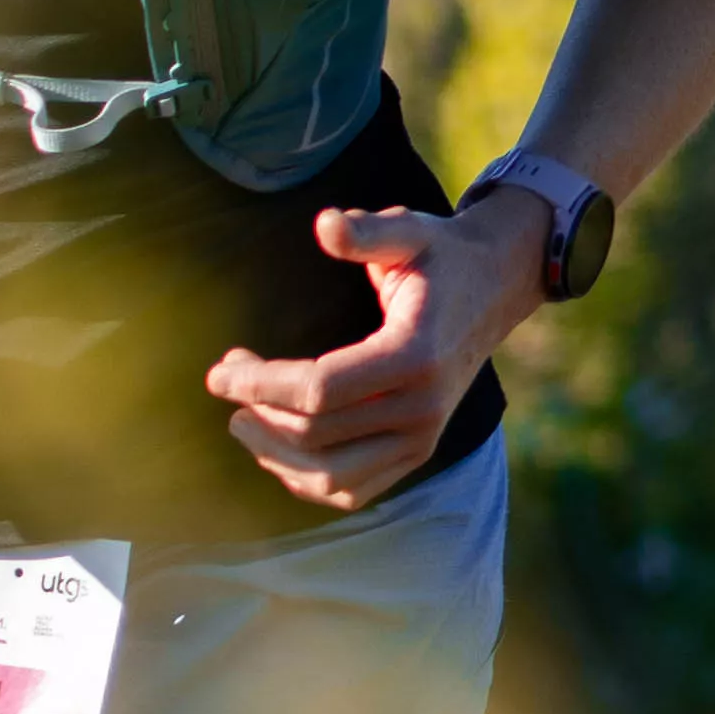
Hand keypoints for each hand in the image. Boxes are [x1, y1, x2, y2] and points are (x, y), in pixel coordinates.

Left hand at [210, 201, 539, 510]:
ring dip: (274, 455)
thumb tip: (325, 224)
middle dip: (257, 411)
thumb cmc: (441, 256)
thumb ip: (367, 233)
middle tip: (227, 377)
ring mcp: (423, 438)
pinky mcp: (419, 453)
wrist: (495, 288)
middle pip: (317, 435)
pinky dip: (308, 481)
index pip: (320, 390)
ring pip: (331, 476)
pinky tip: (277, 450)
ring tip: (243, 419)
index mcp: (416, 355)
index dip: (260, 385)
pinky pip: (354, 490)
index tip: (219, 371)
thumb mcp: (409, 232)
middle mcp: (423, 408)